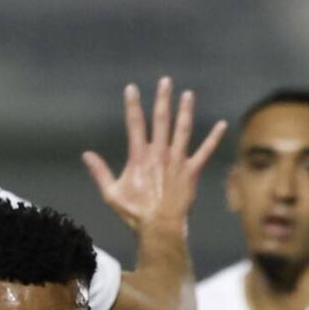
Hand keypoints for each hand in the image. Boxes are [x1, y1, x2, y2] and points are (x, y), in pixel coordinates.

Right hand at [82, 77, 226, 233]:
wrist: (160, 228)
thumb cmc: (135, 214)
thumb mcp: (111, 194)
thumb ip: (100, 172)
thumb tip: (86, 155)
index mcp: (139, 157)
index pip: (134, 124)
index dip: (133, 105)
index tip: (132, 89)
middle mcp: (159, 154)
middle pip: (161, 120)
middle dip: (163, 99)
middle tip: (166, 81)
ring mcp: (177, 161)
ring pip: (182, 130)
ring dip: (185, 111)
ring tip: (188, 94)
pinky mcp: (192, 172)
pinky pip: (205, 152)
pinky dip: (214, 138)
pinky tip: (222, 124)